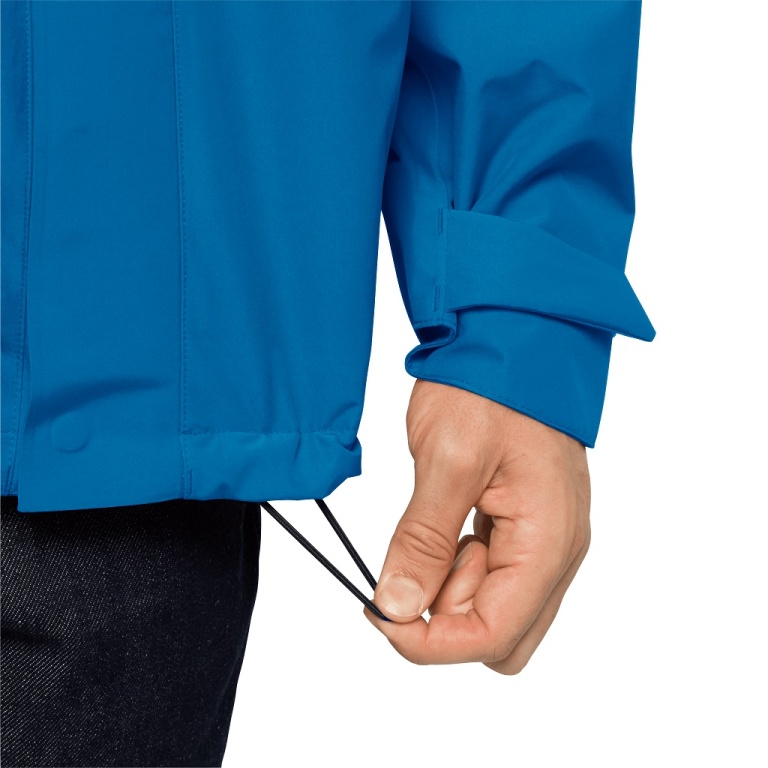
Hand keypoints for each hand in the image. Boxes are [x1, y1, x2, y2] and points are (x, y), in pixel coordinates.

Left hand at [364, 379, 590, 673]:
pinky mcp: (528, 524)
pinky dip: (458, 562)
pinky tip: (444, 516)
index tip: (380, 615)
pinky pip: (493, 572)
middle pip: (501, 636)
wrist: (513, 336)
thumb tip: (396, 606)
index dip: (431, 642)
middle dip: (445, 617)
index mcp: (549, 543)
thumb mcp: (448, 461)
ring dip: (450, 584)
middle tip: (410, 561)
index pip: (494, 636)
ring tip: (432, 519)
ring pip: (494, 607)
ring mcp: (546, 539)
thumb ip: (424, 541)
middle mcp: (558, 552)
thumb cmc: (491, 386)